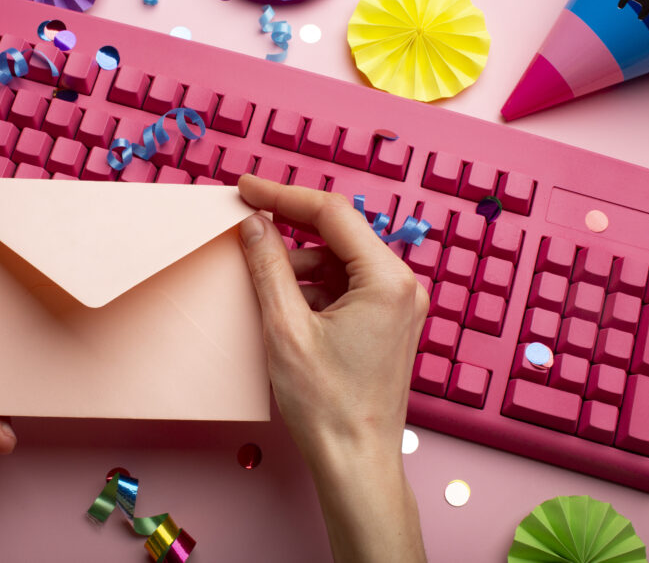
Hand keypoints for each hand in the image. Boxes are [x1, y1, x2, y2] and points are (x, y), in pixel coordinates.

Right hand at [237, 175, 426, 561]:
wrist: (355, 461)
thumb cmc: (327, 405)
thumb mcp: (285, 328)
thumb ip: (268, 266)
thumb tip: (255, 223)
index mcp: (387, 280)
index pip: (331, 213)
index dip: (283, 195)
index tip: (246, 187)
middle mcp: (402, 286)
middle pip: (337, 235)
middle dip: (290, 230)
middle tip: (247, 224)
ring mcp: (398, 305)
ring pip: (338, 261)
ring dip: (299, 265)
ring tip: (265, 287)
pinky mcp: (386, 322)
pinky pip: (345, 286)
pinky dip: (313, 288)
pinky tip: (286, 306)